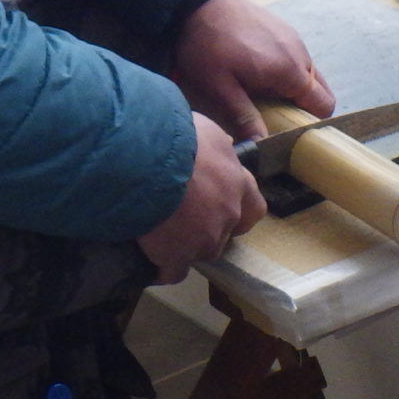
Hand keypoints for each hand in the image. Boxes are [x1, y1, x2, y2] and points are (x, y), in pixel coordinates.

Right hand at [138, 112, 266, 283]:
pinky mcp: (177, 255)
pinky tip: (149, 261)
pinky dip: (162, 268)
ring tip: (159, 237)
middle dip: (207, 229)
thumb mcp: (203, 128)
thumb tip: (220, 144)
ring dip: (185, 248)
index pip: (252, 206)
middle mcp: (227, 210)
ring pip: (200, 252)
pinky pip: (173, 271)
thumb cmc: (172, 134)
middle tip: (183, 220)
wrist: (145, 158)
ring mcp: (205, 237)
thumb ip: (214, 144)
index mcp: (235, 179)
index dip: (238, 211)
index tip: (224, 210)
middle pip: (224, 231)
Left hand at [172, 0, 333, 141]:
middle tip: (279, 120)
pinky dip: (289, 72)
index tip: (292, 133)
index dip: (313, 123)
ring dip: (296, 90)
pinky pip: (297, 58)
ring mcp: (293, 38)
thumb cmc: (208, 46)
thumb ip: (244, 118)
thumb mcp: (220, 89)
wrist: (198, 1)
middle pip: (321, 91)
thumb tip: (261, 146)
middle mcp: (299, 53)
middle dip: (306, 108)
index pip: (323, 105)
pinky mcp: (283, 29)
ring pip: (309, 74)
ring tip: (266, 99)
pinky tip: (262, 75)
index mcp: (290, 71)